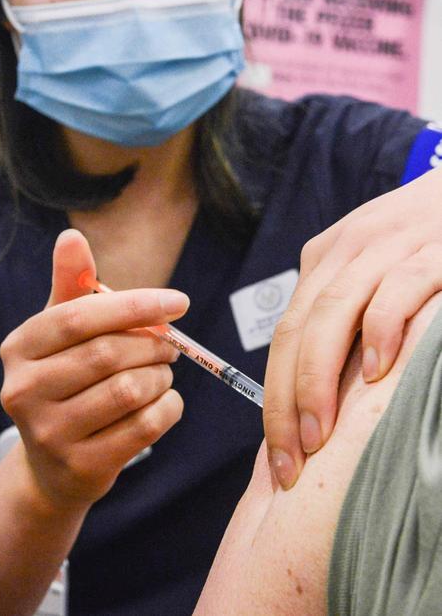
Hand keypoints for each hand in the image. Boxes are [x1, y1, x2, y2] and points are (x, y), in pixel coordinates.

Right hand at [0, 229, 187, 509]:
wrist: (53, 466)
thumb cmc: (65, 379)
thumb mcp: (62, 332)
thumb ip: (72, 284)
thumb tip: (71, 236)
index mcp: (19, 347)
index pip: (79, 316)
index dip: (134, 305)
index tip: (178, 302)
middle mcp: (23, 391)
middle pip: (107, 353)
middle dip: (152, 345)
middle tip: (171, 344)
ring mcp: (48, 434)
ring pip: (128, 391)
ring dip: (160, 377)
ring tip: (161, 373)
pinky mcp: (79, 468)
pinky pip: (143, 428)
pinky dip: (167, 409)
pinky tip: (164, 401)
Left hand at [263, 165, 441, 489]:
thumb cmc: (424, 241)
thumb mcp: (372, 266)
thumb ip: (344, 312)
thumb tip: (319, 391)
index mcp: (324, 258)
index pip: (285, 332)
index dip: (274, 394)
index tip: (277, 450)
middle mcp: (345, 251)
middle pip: (298, 329)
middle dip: (286, 399)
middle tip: (289, 459)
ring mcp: (386, 247)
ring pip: (334, 313)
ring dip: (319, 377)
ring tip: (318, 435)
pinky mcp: (430, 254)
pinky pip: (395, 291)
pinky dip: (381, 330)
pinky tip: (377, 371)